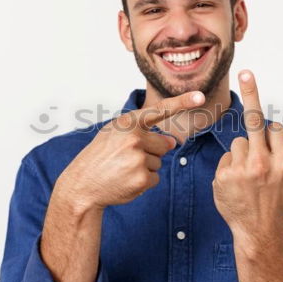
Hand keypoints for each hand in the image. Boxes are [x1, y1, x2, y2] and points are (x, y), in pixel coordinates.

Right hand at [52, 90, 205, 212]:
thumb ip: (143, 132)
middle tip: (126, 158)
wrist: (82, 184)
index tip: (200, 97)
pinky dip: (144, 182)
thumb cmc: (99, 157)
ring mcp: (138, 158)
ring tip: (123, 169)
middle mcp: (134, 138)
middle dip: (152, 152)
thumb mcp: (114, 135)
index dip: (182, 102)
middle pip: (165, 144)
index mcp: (127, 123)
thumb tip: (172, 141)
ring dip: (146, 168)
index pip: (160, 110)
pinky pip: (155, 178)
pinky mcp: (142, 178)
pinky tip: (126, 180)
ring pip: (159, 162)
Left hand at [212, 70, 282, 240]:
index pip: (274, 129)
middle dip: (251, 92)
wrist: (259, 231)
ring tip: (250, 176)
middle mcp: (263, 164)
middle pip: (254, 120)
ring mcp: (242, 169)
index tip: (272, 145)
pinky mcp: (223, 176)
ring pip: (240, 141)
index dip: (273, 137)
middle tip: (245, 72)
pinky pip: (227, 156)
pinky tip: (238, 182)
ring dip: (244, 152)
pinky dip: (232, 165)